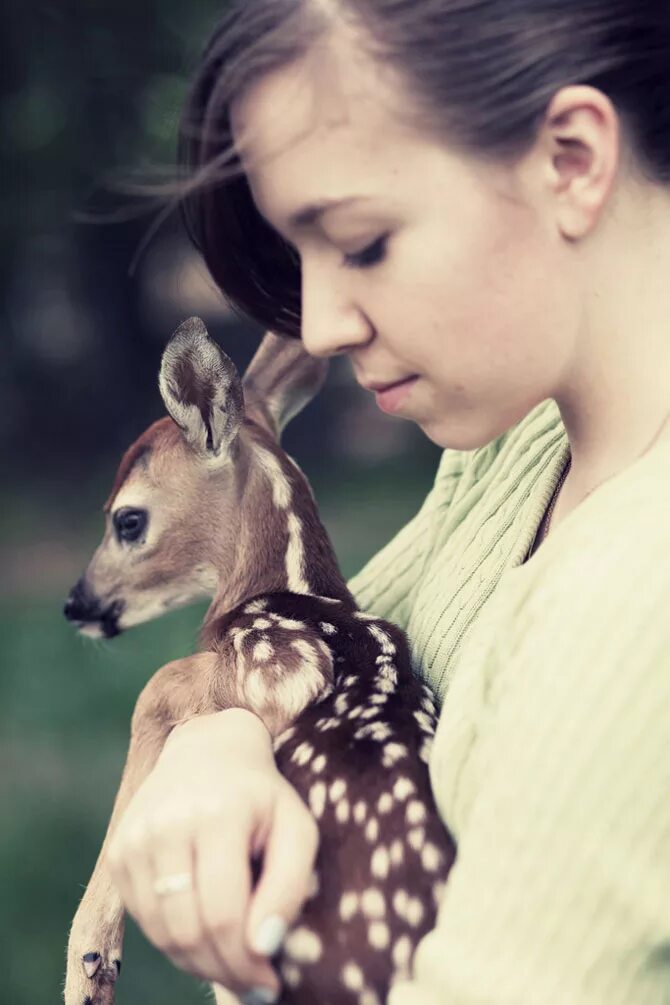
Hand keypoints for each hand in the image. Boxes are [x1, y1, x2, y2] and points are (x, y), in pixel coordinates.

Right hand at [106, 709, 318, 999]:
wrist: (208, 748)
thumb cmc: (262, 796)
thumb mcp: (297, 828)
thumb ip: (289, 887)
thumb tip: (264, 946)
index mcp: (218, 814)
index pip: (224, 914)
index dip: (247, 961)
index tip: (271, 983)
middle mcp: (168, 824)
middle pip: (189, 931)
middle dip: (223, 970)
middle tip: (252, 983)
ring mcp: (136, 837)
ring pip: (162, 934)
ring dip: (198, 962)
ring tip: (230, 962)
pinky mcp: (119, 850)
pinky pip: (144, 919)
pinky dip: (174, 940)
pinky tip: (203, 932)